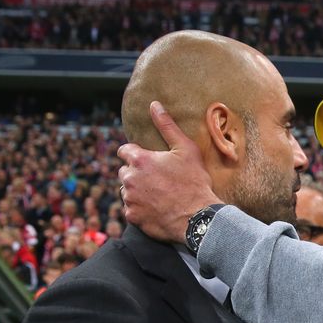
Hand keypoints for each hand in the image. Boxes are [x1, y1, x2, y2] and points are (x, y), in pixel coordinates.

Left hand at [117, 101, 220, 242]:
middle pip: (125, 172)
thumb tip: (154, 105)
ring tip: (159, 195)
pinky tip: (157, 208)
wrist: (197, 217)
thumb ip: (167, 126)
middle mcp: (129, 178)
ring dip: (138, 191)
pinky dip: (140, 209)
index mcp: (140, 159)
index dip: (137, 154)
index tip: (149, 160)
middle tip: (158, 179)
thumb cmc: (194, 181)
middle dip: (137, 173)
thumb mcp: (186, 149)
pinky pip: (131, 209)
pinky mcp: (132, 216)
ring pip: (127, 191)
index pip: (124, 151)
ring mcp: (129, 199)